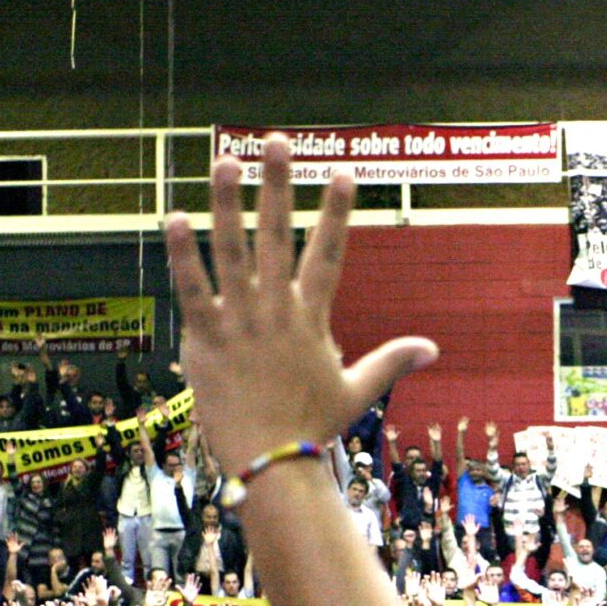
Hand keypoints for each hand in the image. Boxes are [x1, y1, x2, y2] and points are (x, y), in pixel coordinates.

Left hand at [165, 137, 436, 473]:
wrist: (272, 463)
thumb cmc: (313, 429)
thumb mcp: (357, 392)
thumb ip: (391, 362)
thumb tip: (432, 348)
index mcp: (312, 320)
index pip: (328, 254)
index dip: (335, 211)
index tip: (341, 172)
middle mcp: (277, 312)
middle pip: (277, 237)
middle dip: (278, 186)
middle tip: (276, 142)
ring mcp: (240, 323)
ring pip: (232, 252)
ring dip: (228, 204)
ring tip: (225, 162)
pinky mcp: (206, 339)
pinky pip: (191, 289)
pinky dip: (182, 254)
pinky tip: (174, 217)